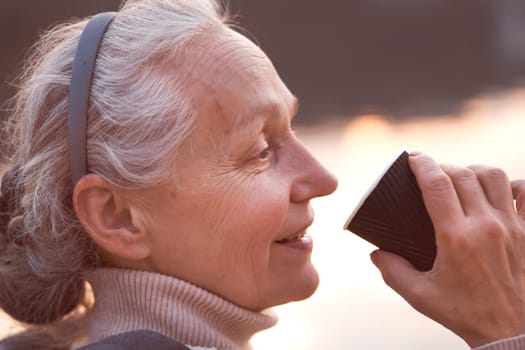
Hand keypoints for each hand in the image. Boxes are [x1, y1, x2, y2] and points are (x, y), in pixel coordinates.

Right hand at [370, 152, 524, 347]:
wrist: (510, 332)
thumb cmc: (464, 313)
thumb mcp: (420, 296)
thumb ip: (393, 271)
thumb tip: (375, 253)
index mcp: (456, 238)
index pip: (437, 184)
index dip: (422, 164)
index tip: (412, 158)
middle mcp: (485, 225)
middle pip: (462, 174)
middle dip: (441, 166)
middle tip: (430, 172)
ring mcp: (511, 226)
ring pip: (494, 176)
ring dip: (473, 170)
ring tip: (461, 177)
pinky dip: (511, 185)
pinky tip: (497, 192)